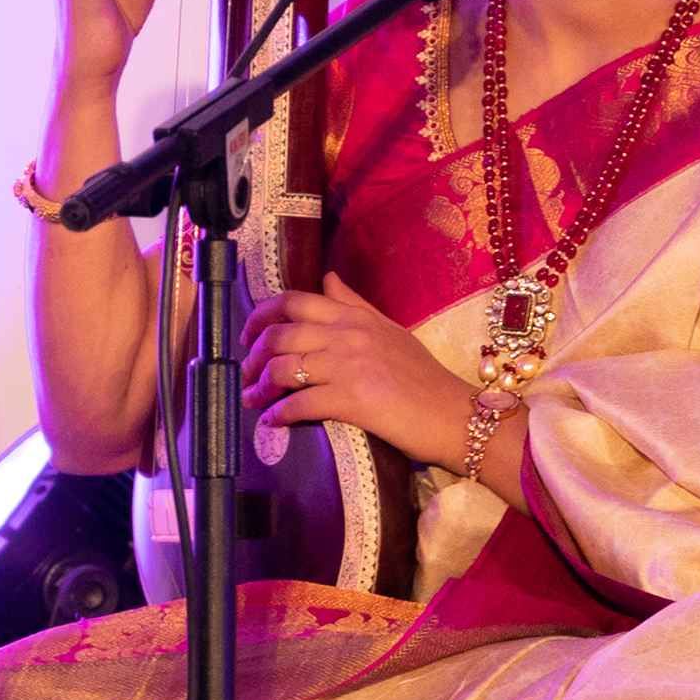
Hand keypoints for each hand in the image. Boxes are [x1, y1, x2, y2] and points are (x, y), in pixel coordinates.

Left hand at [240, 275, 475, 469]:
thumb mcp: (390, 330)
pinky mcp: (350, 400)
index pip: (295, 302)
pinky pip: (298, 404)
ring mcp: (347, 367)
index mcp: (355, 318)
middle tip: (248, 375)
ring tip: (254, 400)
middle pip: (280, 335)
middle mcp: (348, 336)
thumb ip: (354, 305)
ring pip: (283, 369)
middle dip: (253, 357)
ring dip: (259, 388)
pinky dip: (277, 414)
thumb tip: (327, 278)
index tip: (249, 336)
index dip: (260, 316)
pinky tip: (271, 421)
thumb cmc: (423, 376)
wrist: (452, 413)